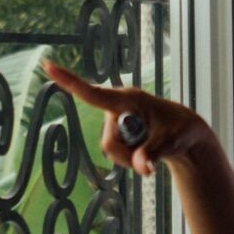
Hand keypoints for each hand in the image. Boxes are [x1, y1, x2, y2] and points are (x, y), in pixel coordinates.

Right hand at [40, 59, 207, 176]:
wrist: (186, 135)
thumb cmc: (182, 131)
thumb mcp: (173, 142)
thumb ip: (154, 153)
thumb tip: (140, 167)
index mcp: (128, 98)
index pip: (93, 93)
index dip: (69, 82)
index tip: (48, 66)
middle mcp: (117, 108)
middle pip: (109, 142)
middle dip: (129, 155)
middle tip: (155, 152)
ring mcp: (116, 120)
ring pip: (111, 150)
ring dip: (131, 157)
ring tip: (153, 147)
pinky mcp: (117, 130)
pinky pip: (115, 152)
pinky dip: (130, 158)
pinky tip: (146, 150)